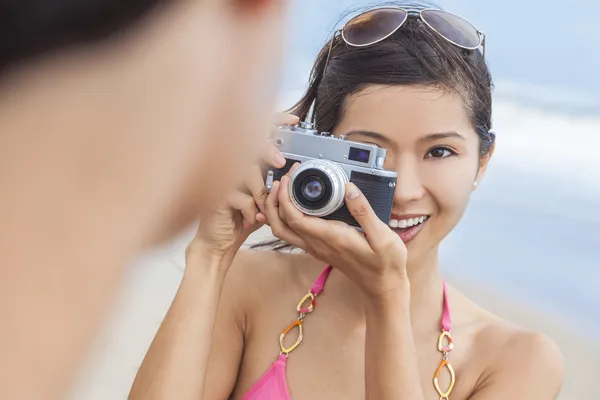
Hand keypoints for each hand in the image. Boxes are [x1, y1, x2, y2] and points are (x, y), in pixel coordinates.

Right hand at [186, 113, 299, 265]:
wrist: (220, 241)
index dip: (275, 121)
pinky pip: (241, 196)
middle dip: (267, 150)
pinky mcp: (215, 194)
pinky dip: (251, 210)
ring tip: (262, 209)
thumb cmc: (240, 218)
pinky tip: (249, 219)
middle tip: (279, 161)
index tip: (293, 120)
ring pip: (247, 171)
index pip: (258, 134)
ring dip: (260, 192)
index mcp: (242, 162)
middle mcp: (230, 165)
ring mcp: (220, 177)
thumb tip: (294, 170)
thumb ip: (274, 183)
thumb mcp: (264, 198)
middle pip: (250, 144)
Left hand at [265, 175, 408, 298]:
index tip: (288, 178)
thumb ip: (364, 211)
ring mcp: (316, 248)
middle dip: (274, 202)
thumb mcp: (382, 236)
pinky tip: (289, 206)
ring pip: (283, 231)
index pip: (295, 218)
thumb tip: (349, 188)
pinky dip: (284, 219)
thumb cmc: (384, 263)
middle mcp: (317, 244)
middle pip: (280, 225)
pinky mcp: (319, 248)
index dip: (285, 197)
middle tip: (281, 181)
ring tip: (282, 190)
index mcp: (330, 238)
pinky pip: (292, 234)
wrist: (383, 286)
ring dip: (276, 211)